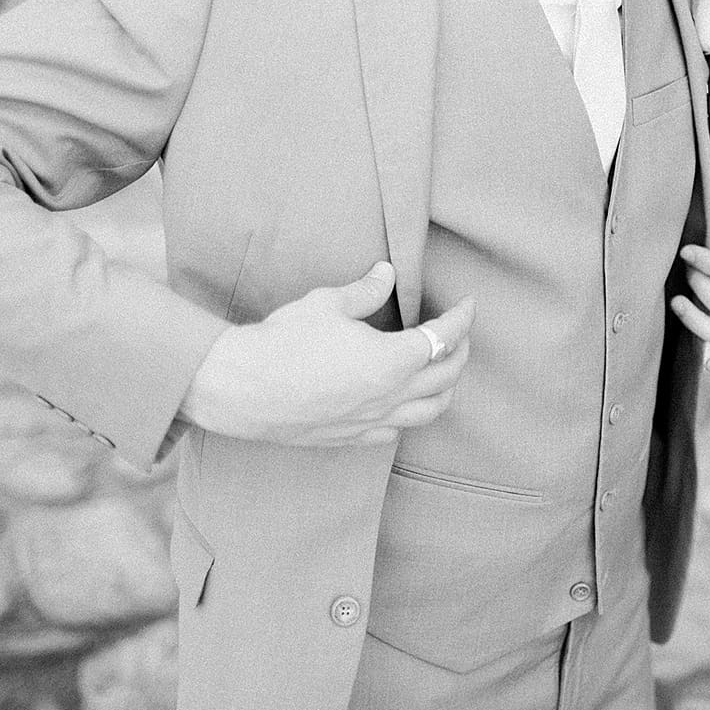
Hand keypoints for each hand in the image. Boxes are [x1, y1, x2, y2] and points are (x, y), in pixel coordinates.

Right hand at [179, 261, 473, 447]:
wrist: (242, 389)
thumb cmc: (284, 342)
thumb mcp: (327, 304)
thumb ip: (365, 291)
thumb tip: (387, 273)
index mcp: (394, 359)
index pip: (444, 337)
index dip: (461, 319)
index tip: (467, 305)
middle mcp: (392, 395)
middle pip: (447, 375)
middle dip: (460, 351)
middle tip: (459, 333)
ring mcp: (374, 420)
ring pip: (430, 410)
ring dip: (445, 388)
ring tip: (444, 370)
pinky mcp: (353, 436)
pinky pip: (398, 430)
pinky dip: (412, 414)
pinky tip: (405, 403)